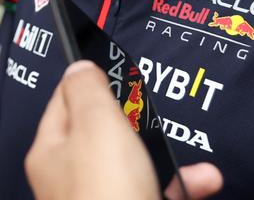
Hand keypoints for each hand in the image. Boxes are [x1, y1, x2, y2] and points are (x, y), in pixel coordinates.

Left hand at [26, 61, 221, 199]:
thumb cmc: (105, 194)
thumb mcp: (96, 123)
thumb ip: (89, 89)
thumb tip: (80, 67)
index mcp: (51, 150)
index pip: (64, 101)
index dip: (89, 81)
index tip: (111, 68)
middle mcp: (71, 179)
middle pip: (104, 135)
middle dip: (137, 122)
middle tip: (153, 112)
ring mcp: (101, 199)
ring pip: (136, 166)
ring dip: (167, 156)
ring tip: (190, 155)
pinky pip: (157, 191)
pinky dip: (181, 185)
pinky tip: (202, 180)